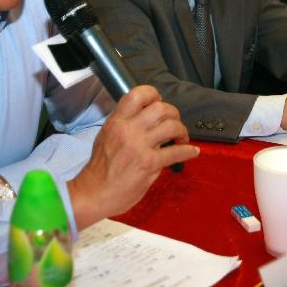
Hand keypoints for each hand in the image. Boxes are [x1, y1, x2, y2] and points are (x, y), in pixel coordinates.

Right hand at [68, 85, 197, 228]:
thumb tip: (147, 119)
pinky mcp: (149, 164)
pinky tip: (192, 151)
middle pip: (160, 108)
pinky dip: (188, 151)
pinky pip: (176, 152)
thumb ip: (125, 125)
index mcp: (116, 121)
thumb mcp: (106, 136)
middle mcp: (128, 130)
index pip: (137, 94)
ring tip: (181, 137)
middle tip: (174, 123)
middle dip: (173, 114)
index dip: (154, 94)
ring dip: (182, 130)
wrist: (94, 192)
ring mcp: (139, 147)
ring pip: (171, 126)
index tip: (159, 102)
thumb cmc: (100, 168)